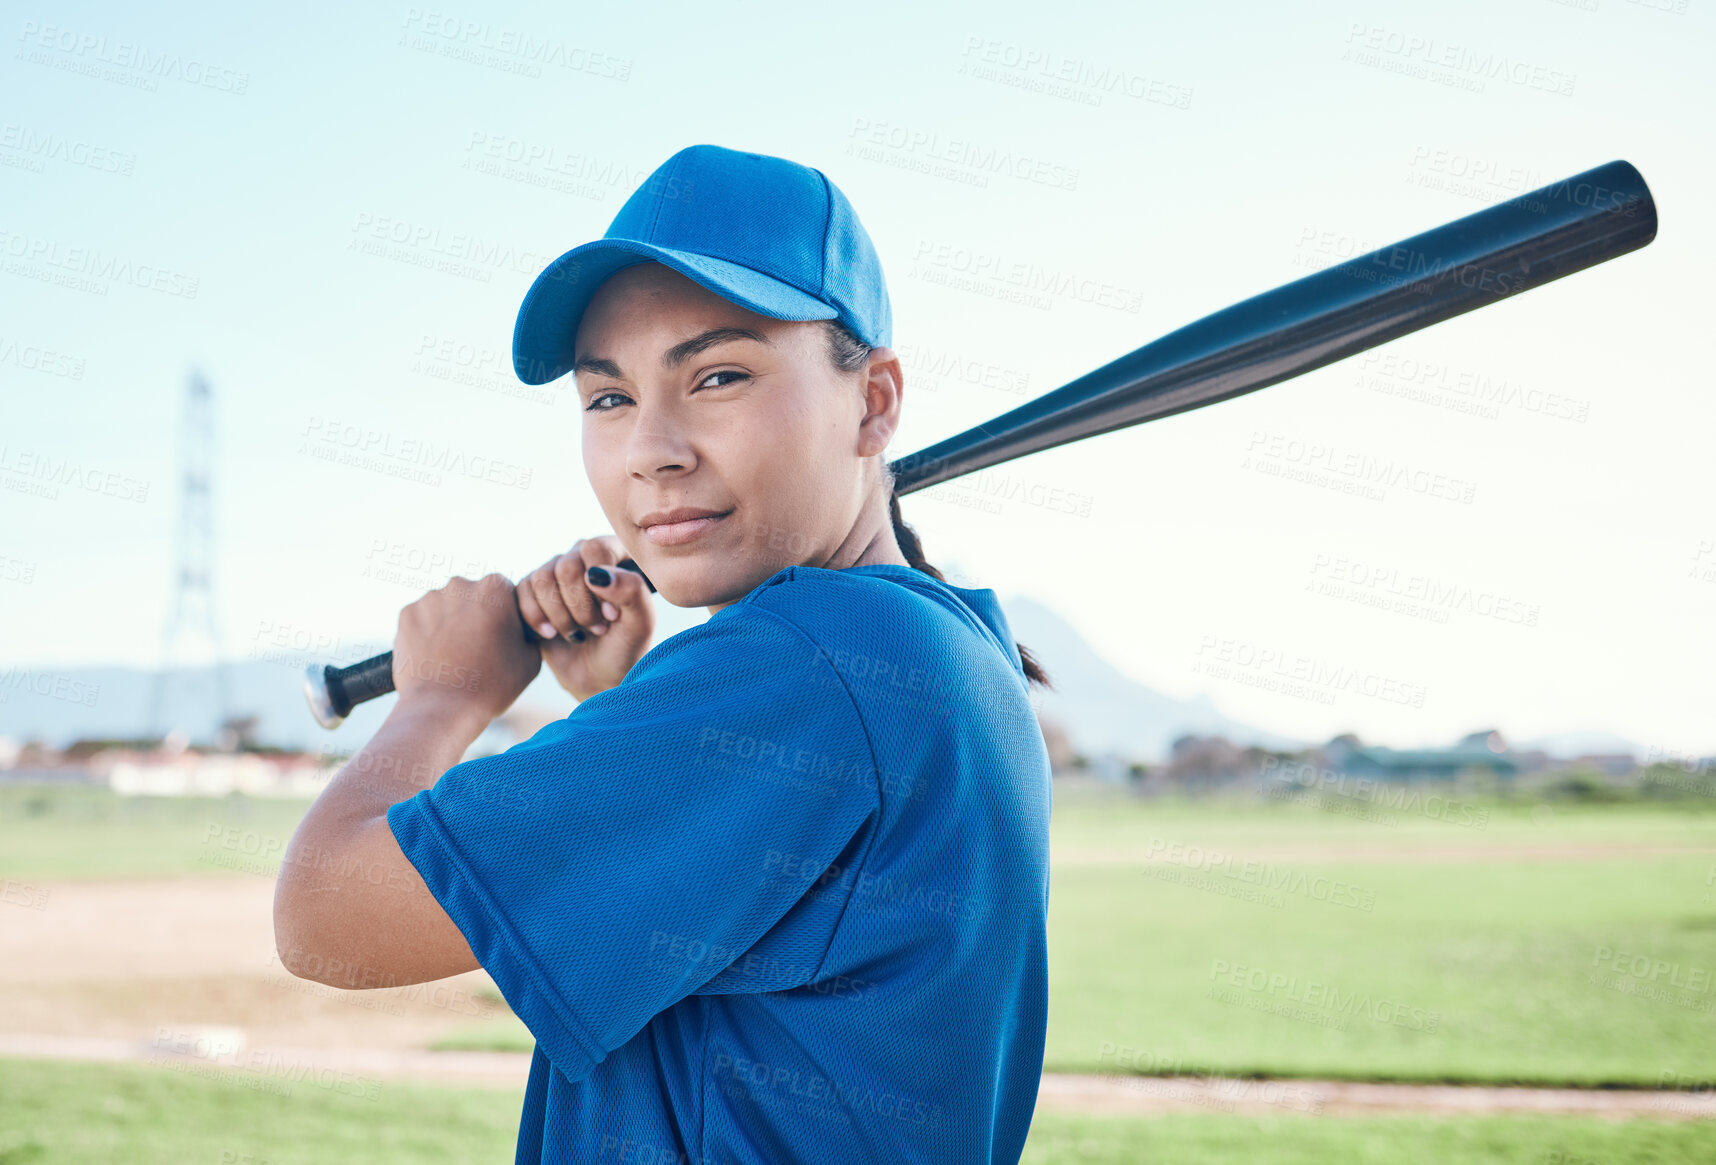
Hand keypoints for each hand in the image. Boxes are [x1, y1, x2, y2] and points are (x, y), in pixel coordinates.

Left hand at [393, 574, 542, 730]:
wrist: (443, 708)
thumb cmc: (492, 685)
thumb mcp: (531, 657)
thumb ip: (529, 631)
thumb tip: (524, 627)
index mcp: (495, 588)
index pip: (505, 592)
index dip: (506, 615)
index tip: (502, 637)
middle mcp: (461, 584)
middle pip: (473, 595)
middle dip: (476, 615)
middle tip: (478, 649)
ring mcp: (430, 598)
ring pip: (445, 607)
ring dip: (451, 623)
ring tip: (454, 656)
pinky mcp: (406, 614)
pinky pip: (422, 619)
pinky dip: (427, 633)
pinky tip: (436, 656)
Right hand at [517, 536, 655, 701]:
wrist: (599, 677)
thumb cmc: (625, 647)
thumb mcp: (641, 623)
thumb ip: (632, 591)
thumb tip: (595, 574)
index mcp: (614, 553)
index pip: (595, 549)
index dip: (600, 587)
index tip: (612, 615)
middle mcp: (582, 556)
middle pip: (567, 566)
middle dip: (580, 607)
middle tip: (597, 628)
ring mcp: (555, 572)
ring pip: (542, 579)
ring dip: (561, 616)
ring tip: (578, 634)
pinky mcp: (532, 591)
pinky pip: (521, 592)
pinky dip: (536, 619)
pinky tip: (552, 635)